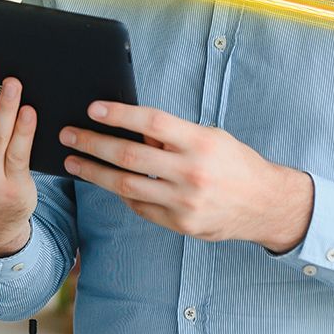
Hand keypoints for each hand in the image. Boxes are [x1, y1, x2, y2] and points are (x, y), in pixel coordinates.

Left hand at [59, 103, 313, 250]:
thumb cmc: (235, 163)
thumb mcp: (210, 137)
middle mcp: (191, 172)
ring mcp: (184, 202)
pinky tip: (106, 182)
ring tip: (72, 162)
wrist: (265, 204)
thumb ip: (173, 135)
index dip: (120, 114)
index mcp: (200, 143)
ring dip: (93, 173)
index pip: (152, 122)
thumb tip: (134, 129)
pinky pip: (140, 207)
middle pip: (130, 156)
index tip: (93, 109)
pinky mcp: (180, 224)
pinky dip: (121, 193)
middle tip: (68, 136)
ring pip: (126, 186)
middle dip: (93, 144)